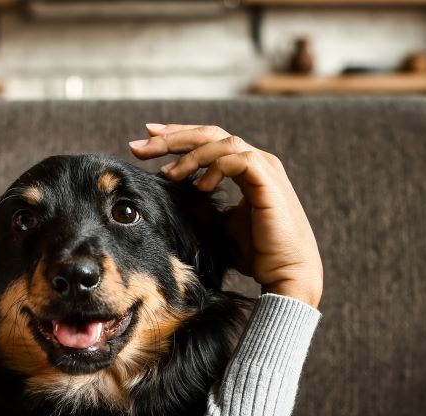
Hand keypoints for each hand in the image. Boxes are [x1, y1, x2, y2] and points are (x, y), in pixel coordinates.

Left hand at [128, 123, 322, 308]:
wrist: (285, 273)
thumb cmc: (257, 253)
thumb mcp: (220, 224)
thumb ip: (202, 204)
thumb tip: (170, 199)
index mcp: (246, 168)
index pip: (208, 141)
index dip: (177, 138)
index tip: (146, 140)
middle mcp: (256, 161)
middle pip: (210, 134)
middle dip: (172, 137)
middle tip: (139, 145)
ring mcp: (265, 168)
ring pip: (222, 142)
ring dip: (190, 154)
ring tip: (168, 173)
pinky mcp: (268, 180)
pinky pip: (237, 159)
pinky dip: (215, 167)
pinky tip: (199, 186)